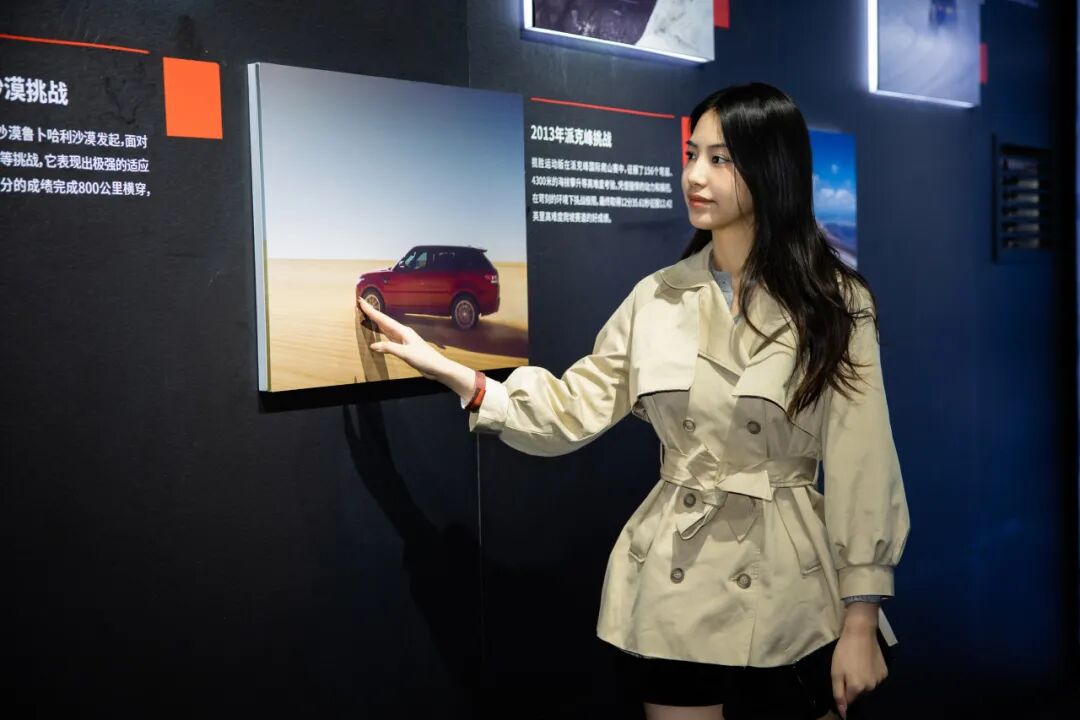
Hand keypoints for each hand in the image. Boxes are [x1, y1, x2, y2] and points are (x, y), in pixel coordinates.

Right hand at [357, 298, 475, 398]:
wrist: (437, 367)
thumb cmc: (424, 359)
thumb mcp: (405, 354)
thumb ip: (389, 348)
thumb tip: (373, 345)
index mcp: (402, 331)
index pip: (383, 319)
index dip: (371, 311)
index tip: (362, 302)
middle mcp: (402, 332)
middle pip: (384, 320)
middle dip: (372, 312)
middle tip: (361, 304)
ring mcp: (403, 339)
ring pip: (386, 327)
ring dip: (376, 320)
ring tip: (367, 314)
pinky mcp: (404, 346)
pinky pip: (389, 336)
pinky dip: (382, 332)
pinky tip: (379, 332)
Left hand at [831, 620, 887, 718]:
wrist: (861, 632)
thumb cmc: (845, 651)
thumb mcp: (836, 672)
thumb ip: (838, 694)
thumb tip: (843, 713)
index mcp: (857, 688)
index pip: (849, 701)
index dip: (843, 694)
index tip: (841, 682)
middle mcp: (871, 687)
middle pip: (858, 694)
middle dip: (852, 686)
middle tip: (847, 669)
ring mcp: (879, 680)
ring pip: (867, 687)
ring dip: (861, 681)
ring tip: (856, 664)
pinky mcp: (885, 672)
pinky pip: (875, 679)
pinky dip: (869, 674)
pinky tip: (865, 662)